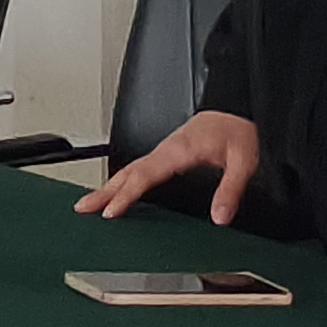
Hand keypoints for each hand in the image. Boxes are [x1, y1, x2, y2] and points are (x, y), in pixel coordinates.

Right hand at [78, 110, 257, 223]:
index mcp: (180, 150)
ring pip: (129, 169)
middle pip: (127, 172)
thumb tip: (220, 217)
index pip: (144, 175)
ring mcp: (164, 151)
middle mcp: (167, 150)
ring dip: (109, 186)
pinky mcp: (167, 153)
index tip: (110, 211)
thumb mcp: (243, 161)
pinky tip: (118, 189)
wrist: (237, 110)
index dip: (125, 194)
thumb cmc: (238, 131)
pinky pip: (139, 168)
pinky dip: (122, 180)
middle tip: (83, 207)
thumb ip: (230, 190)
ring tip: (91, 203)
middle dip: (103, 191)